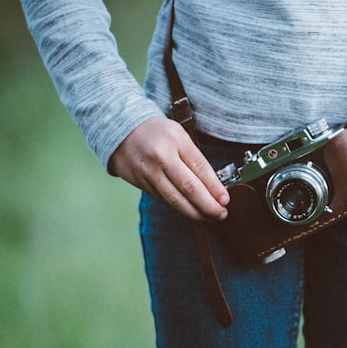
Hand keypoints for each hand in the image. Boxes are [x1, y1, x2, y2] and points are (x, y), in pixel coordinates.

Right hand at [108, 116, 229, 221]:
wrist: (121, 129)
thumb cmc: (157, 132)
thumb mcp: (179, 136)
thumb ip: (194, 159)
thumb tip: (214, 187)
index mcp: (176, 140)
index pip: (200, 168)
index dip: (215, 188)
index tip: (225, 200)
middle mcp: (161, 156)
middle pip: (188, 187)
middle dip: (208, 205)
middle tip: (221, 214)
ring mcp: (148, 171)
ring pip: (174, 199)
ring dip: (194, 212)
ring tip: (209, 218)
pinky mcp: (139, 182)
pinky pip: (163, 198)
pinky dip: (179, 206)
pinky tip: (190, 211)